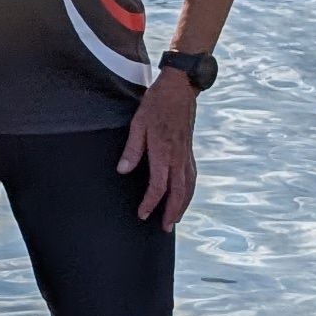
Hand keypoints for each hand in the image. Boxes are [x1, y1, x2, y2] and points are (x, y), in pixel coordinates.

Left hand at [118, 73, 198, 224]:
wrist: (180, 88)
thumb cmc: (157, 103)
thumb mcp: (138, 124)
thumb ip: (132, 149)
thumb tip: (123, 171)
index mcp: (164, 152)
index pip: (158, 186)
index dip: (150, 203)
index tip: (143, 215)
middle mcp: (178, 156)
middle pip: (179, 192)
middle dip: (172, 212)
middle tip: (164, 228)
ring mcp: (186, 153)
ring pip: (189, 186)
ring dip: (183, 205)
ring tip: (175, 218)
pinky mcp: (189, 149)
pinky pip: (192, 175)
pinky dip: (189, 190)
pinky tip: (185, 195)